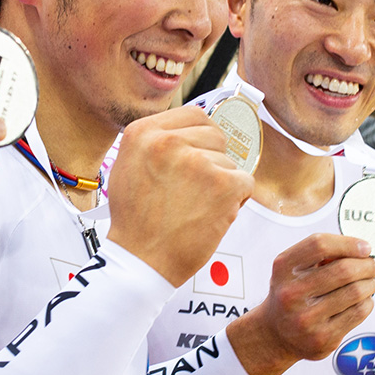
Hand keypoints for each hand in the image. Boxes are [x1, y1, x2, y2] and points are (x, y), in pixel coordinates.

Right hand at [106, 107, 254, 286]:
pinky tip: (212, 214)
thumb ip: (156, 144)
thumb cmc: (137, 222)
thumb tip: (189, 131)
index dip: (200, 138)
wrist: (141, 259)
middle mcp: (168, 141)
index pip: (193, 115)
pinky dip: (236, 200)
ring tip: (195, 206)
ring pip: (229, 161)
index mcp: (142, 132)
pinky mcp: (222, 184)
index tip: (199, 153)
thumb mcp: (129, 166)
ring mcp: (196, 161)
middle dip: (212, 161)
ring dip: (221, 184)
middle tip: (194, 189)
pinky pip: (245, 182)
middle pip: (215, 136)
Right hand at [225, 234, 374, 374]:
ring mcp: (307, 318)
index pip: (320, 245)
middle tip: (373, 266)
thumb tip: (361, 251)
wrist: (276, 333)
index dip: (348, 243)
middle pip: (344, 270)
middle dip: (367, 266)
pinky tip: (360, 301)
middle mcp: (291, 293)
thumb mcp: (293, 268)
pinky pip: (359, 312)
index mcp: (284, 269)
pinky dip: (367, 302)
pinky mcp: (323, 338)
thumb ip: (322, 254)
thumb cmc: (292, 294)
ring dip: (369, 284)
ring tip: (368, 284)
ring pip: (356, 292)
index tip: (365, 247)